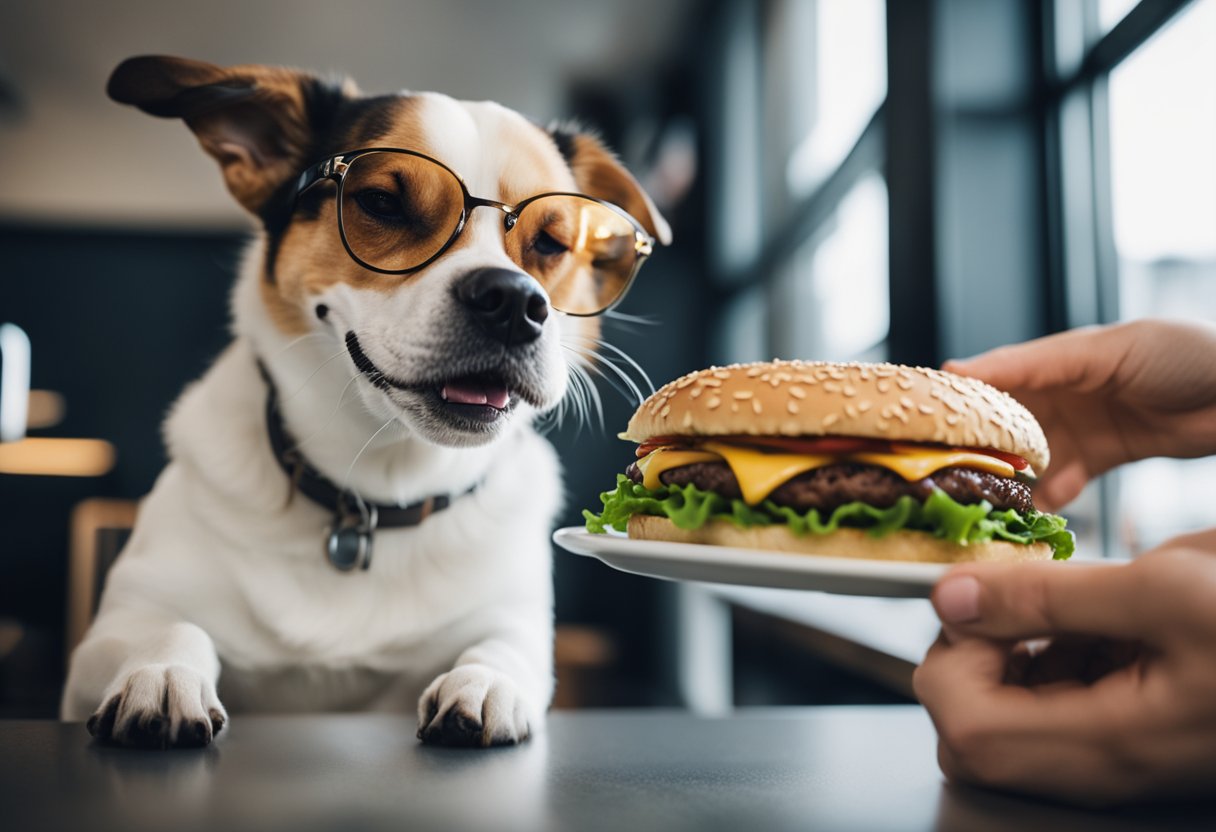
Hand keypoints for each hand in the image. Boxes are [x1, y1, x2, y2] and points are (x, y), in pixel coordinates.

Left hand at [913, 528, 1215, 805]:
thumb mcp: (1164, 589)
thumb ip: (1048, 600)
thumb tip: (953, 596)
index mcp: (1107, 741)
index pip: (964, 728)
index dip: (951, 659)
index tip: (980, 603)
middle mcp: (1104, 764)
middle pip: (974, 736)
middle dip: (970, 661)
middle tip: (1009, 602)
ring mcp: (1119, 756)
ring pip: (1010, 721)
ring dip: (1012, 657)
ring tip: (1066, 607)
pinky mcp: (1135, 733)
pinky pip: (1059, 707)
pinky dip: (1053, 659)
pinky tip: (1098, 621)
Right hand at [944, 319, 1215, 510]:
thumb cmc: (1183, 355)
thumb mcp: (1102, 350)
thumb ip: (1034, 362)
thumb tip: (959, 368)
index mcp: (1053, 360)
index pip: (988, 380)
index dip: (954, 402)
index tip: (914, 427)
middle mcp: (1059, 393)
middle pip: (1002, 425)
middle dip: (975, 450)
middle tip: (945, 477)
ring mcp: (1080, 426)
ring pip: (1027, 459)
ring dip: (1009, 479)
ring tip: (985, 502)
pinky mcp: (1102, 455)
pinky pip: (1063, 481)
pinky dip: (1049, 497)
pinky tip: (1036, 512)